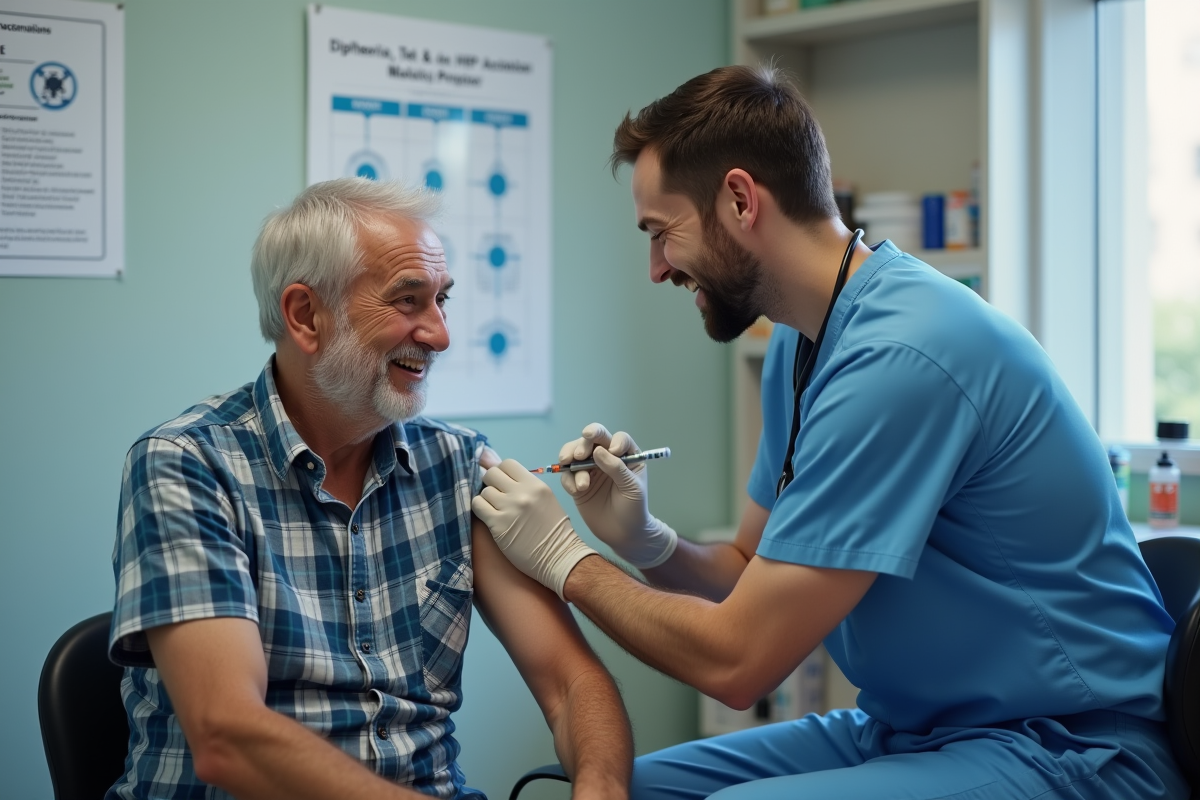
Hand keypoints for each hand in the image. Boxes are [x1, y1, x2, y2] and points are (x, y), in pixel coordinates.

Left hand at [471, 459, 596, 600]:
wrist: (558, 557)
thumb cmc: (554, 530)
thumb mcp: (545, 499)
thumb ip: (525, 485)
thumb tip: (500, 471)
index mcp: (536, 485)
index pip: (508, 464)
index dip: (501, 472)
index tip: (502, 482)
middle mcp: (522, 493)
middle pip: (492, 474)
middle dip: (490, 483)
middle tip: (495, 496)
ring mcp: (509, 508)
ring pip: (484, 491)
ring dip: (486, 499)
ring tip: (495, 510)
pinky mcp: (498, 524)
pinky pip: (478, 506)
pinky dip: (480, 509)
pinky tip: (488, 516)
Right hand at [559, 423, 677, 569]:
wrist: (624, 534)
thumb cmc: (634, 509)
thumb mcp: (632, 488)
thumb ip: (617, 468)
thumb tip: (598, 450)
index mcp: (626, 456)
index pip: (618, 439)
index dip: (612, 441)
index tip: (614, 451)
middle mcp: (607, 458)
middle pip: (591, 440)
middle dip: (583, 444)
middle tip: (580, 455)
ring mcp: (590, 470)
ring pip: (574, 453)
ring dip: (571, 458)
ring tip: (576, 474)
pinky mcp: (577, 484)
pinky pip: (567, 475)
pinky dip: (568, 480)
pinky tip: (576, 491)